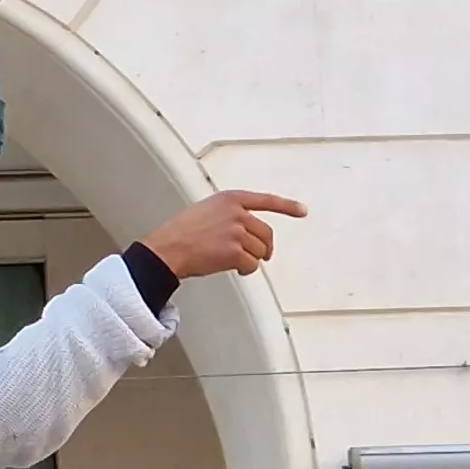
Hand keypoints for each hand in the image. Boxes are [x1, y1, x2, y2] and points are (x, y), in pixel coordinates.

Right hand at [137, 189, 304, 279]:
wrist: (167, 249)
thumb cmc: (180, 233)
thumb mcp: (206, 210)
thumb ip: (229, 213)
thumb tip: (248, 231)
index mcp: (230, 199)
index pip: (266, 200)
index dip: (287, 206)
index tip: (302, 211)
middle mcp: (237, 212)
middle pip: (266, 233)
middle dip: (264, 247)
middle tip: (258, 256)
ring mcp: (237, 231)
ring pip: (260, 251)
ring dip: (251, 260)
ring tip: (232, 261)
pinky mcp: (235, 250)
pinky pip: (253, 265)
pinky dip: (246, 270)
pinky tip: (234, 268)